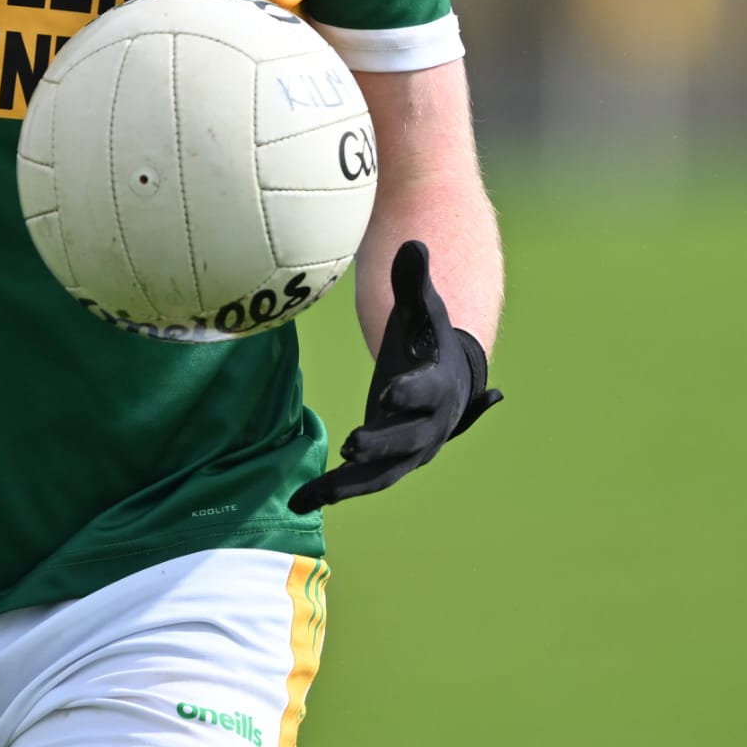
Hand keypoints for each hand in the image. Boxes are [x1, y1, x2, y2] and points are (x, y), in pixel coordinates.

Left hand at [290, 240, 501, 510]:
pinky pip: (358, 483)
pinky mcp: (384, 462)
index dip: (410, 392)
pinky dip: (330, 492)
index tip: (388, 391)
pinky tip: (298, 502)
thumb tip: (414, 244)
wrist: (448, 378)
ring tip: (315, 494)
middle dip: (381, 444)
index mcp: (439, 388)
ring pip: (381, 474)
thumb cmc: (427, 338)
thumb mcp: (421, 310)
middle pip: (407, 441)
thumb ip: (413, 281)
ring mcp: (406, 451)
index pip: (428, 392)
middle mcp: (428, 428)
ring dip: (349, 485)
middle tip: (352, 445)